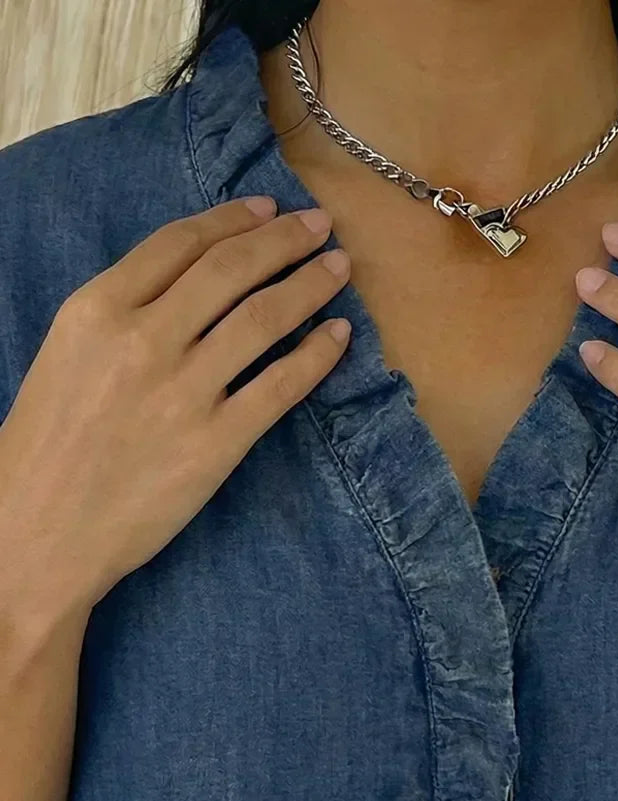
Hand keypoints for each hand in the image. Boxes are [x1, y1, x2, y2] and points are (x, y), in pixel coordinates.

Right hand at [0, 196, 350, 620]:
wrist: (39, 532)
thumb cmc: (46, 446)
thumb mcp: (66, 355)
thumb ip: (121, 314)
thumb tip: (187, 285)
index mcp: (97, 309)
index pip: (180, 244)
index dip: (234, 221)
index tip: (269, 211)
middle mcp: (142, 340)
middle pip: (230, 270)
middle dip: (283, 241)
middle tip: (318, 227)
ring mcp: (182, 393)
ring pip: (263, 318)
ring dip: (308, 286)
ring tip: (337, 269)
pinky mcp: (215, 444)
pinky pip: (279, 387)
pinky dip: (316, 356)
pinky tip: (338, 336)